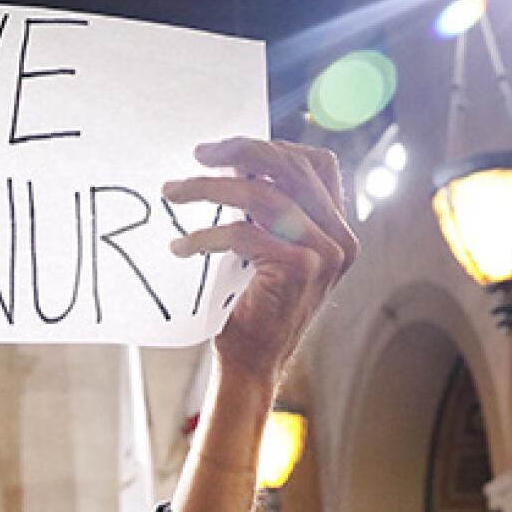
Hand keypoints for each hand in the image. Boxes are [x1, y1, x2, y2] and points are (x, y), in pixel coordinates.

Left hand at [164, 138, 357, 384]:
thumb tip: (231, 161)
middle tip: (198, 153)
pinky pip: (242, 234)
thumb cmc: (251, 307)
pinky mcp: (299, 269)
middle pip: (290, 169)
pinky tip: (180, 246)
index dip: (274, 147)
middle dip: (240, 151)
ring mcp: (324, 253)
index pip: (318, 164)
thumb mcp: (267, 251)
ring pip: (262, 196)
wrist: (253, 364)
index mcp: (337, 228)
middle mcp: (340, 238)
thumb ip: (268, 213)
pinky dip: (204, 235)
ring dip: (209, 188)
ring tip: (172, 192)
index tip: (228, 149)